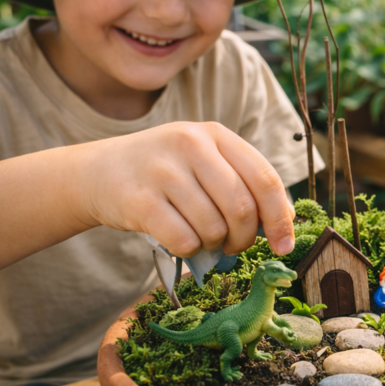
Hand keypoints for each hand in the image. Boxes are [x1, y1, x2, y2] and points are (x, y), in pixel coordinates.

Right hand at [74, 121, 294, 257]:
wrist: (98, 173)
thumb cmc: (165, 173)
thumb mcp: (206, 162)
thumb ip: (244, 182)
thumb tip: (286, 222)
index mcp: (216, 134)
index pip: (264, 178)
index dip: (280, 217)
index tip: (284, 245)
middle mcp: (190, 145)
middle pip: (241, 207)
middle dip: (244, 237)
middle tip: (234, 245)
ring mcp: (163, 171)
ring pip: (213, 228)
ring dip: (214, 244)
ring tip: (202, 236)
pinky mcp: (139, 200)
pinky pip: (185, 241)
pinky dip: (189, 250)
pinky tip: (180, 239)